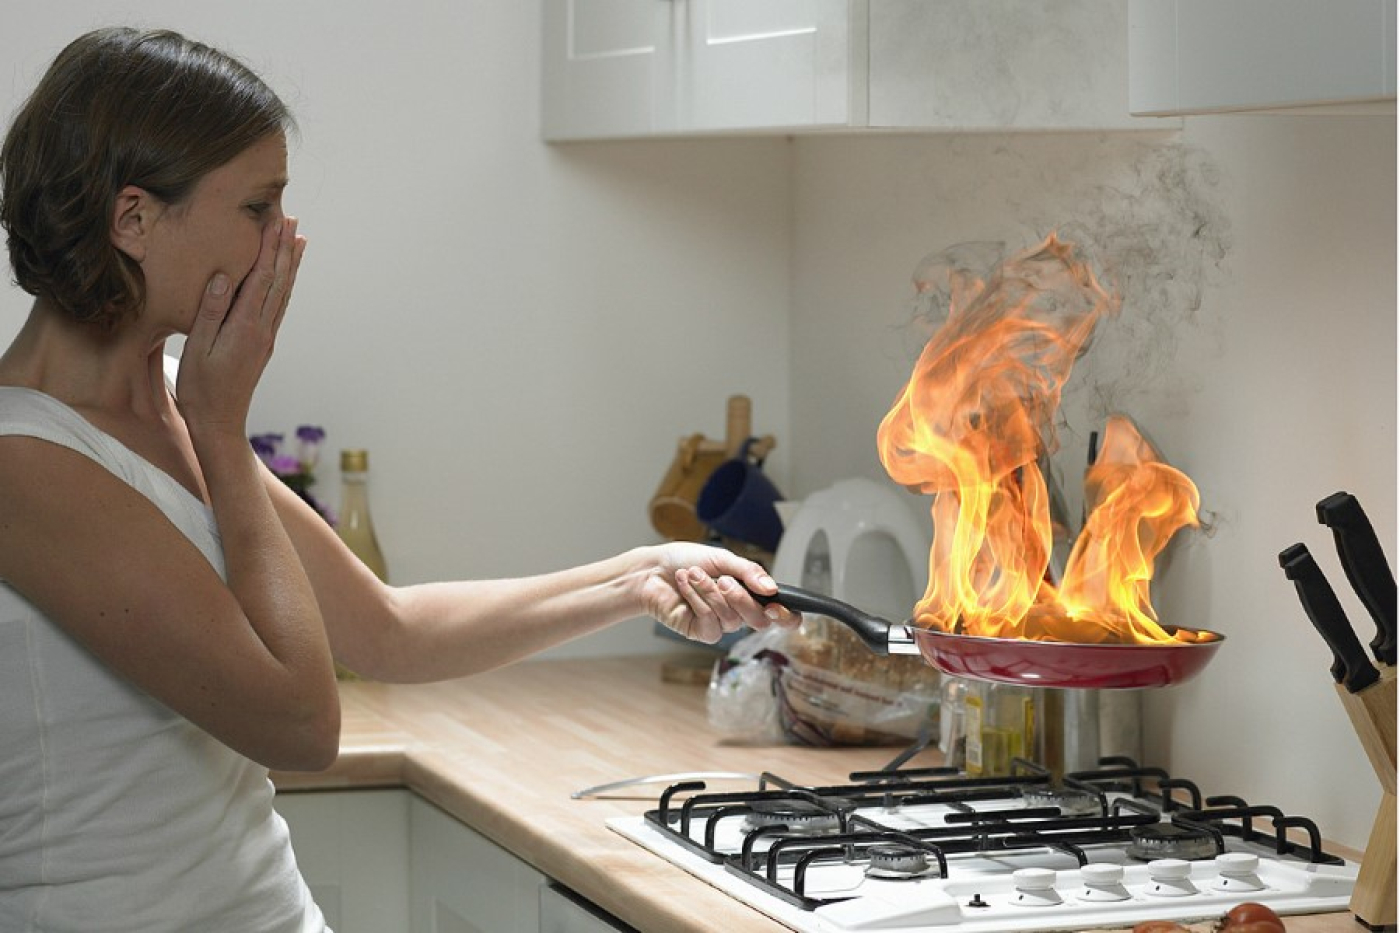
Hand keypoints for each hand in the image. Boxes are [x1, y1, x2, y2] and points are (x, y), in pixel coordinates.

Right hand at [177, 217, 306, 435]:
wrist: (219, 424)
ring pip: (283, 293)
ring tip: (297, 240)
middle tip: (292, 220)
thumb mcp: (196, 350)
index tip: (275, 222)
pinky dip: (284, 286)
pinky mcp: (263, 344)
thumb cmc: (201, 389)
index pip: (261, 279)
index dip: (269, 248)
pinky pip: (278, 307)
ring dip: (290, 265)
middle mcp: (263, 330)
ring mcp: (266, 338)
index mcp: (246, 327)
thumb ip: (210, 312)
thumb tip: (224, 278)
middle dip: (285, 249)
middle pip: (279, 281)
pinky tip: (285, 277)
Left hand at [643, 543, 800, 643]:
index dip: (786, 617)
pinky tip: (685, 585)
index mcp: (751, 593)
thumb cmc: (687, 560)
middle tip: (722, 579)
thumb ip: (749, 572)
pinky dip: (697, 599)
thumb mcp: (723, 559)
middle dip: (740, 597)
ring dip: (710, 592)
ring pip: (731, 619)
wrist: (653, 569)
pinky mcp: (701, 632)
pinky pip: (709, 621)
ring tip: (693, 574)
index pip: (782, 615)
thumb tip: (771, 588)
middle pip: (758, 620)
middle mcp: (739, 612)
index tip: (776, 606)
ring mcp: (721, 624)